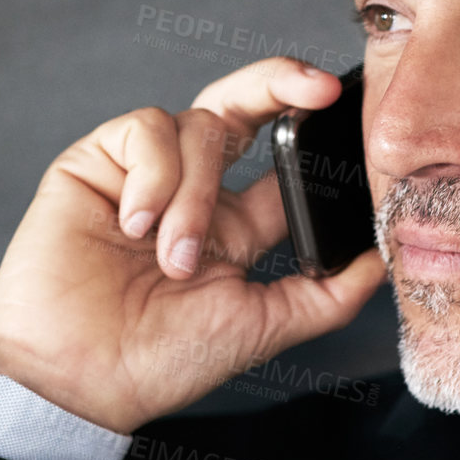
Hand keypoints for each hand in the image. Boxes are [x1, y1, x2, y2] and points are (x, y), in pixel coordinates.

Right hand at [0, 57, 387, 433]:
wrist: (78, 378)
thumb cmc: (157, 361)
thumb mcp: (261, 326)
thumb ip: (324, 295)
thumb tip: (381, 264)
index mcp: (232, 225)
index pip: (280, 155)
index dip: (310, 126)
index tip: (340, 110)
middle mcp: (190, 189)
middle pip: (240, 104)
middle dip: (279, 80)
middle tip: (312, 88)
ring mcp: (143, 172)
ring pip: (198, 124)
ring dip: (195, 192)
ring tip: (172, 255)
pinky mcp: (96, 163)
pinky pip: (145, 129)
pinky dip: (152, 175)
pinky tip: (134, 223)